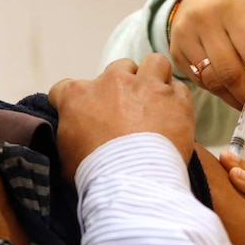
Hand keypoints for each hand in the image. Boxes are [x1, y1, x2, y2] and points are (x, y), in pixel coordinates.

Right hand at [48, 53, 194, 182]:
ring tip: (157, 99)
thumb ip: (69, 135)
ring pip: (154, 63)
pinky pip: (179, 89)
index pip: (65, 88)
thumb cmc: (96, 173)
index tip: (82, 114)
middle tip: (128, 110)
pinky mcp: (175, 98)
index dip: (75, 101)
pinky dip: (177, 101)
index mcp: (79, 96)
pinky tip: (174, 116)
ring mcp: (147, 86)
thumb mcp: (66, 156)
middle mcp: (112, 81)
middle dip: (122, 85)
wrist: (133, 181)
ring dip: (154, 78)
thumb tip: (75, 136)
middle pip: (117, 69)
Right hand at [169, 0, 244, 114]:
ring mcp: (186, 37)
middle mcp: (205, 20)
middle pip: (231, 71)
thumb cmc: (232, 13)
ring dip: (236, 98)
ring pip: (213, 81)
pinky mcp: (176, 52)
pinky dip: (219, 92)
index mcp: (232, 8)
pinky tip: (231, 92)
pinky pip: (200, 82)